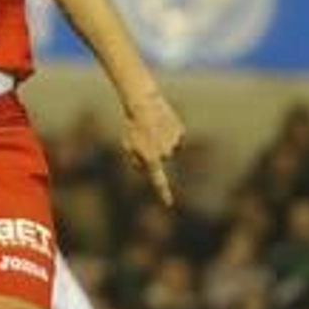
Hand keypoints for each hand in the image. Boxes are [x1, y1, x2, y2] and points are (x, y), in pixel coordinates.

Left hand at [122, 89, 183, 205]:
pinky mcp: (181, 133)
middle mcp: (166, 154)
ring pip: (171, 148)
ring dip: (163, 141)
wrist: (143, 104)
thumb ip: (136, 160)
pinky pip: (176, 137)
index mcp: (150, 158)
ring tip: (153, 128)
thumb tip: (147, 167)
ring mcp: (175, 143)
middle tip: (145, 137)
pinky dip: (170, 132)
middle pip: (162, 158)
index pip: (157, 180)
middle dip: (155, 151)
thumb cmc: (132, 126)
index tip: (169, 204)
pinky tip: (162, 123)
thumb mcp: (127, 145)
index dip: (163, 193)